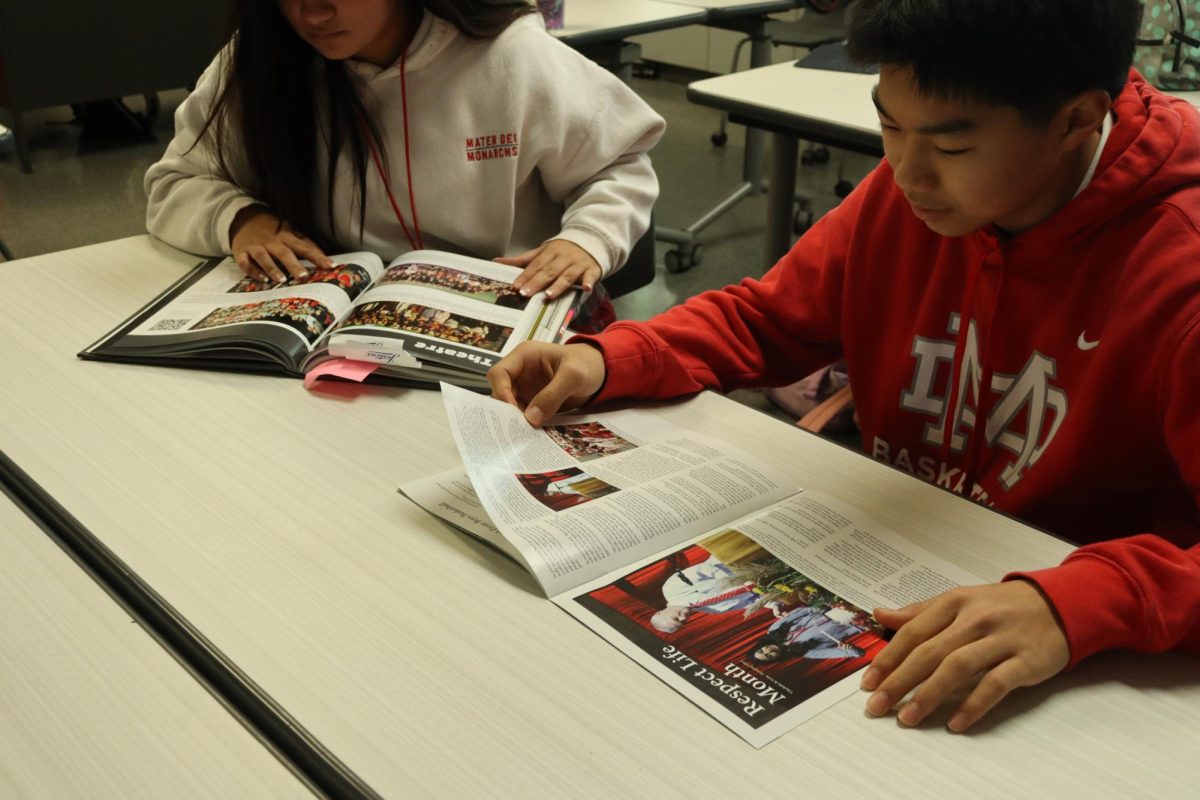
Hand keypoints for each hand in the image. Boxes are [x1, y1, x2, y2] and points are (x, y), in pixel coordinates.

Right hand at [230, 206, 332, 283]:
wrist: (244, 217)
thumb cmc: (273, 230)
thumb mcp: (291, 231)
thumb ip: (307, 244)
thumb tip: (324, 258)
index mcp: (287, 236)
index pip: (305, 247)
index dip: (318, 257)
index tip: (330, 266)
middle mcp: (272, 242)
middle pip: (284, 253)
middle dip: (294, 265)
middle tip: (303, 277)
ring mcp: (256, 247)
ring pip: (264, 257)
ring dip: (272, 268)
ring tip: (282, 280)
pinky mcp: (241, 252)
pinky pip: (246, 263)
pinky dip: (253, 271)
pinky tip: (262, 280)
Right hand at [488, 342, 606, 425]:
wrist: (602, 372)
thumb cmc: (587, 364)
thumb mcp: (573, 376)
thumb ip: (553, 394)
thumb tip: (530, 419)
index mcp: (524, 356)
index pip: (499, 374)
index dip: (501, 392)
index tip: (512, 412)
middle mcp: (520, 372)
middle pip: (501, 392)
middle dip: (507, 411)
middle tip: (516, 430)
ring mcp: (526, 388)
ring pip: (510, 407)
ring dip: (516, 420)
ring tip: (524, 436)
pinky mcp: (534, 402)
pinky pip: (524, 414)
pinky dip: (526, 424)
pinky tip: (532, 435)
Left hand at [495, 239, 601, 299]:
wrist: (591, 240)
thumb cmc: (562, 251)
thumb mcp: (542, 252)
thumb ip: (521, 260)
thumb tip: (496, 262)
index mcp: (549, 252)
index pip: (535, 266)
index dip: (525, 276)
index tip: (515, 286)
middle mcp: (563, 258)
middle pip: (549, 271)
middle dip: (537, 283)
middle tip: (526, 294)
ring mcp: (578, 264)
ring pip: (567, 275)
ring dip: (559, 285)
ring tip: (549, 295)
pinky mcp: (592, 270)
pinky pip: (590, 276)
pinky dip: (589, 282)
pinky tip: (586, 289)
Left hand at [859, 580, 1068, 731]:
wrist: (1060, 604)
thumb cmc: (1002, 605)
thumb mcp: (960, 600)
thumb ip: (920, 611)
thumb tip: (880, 614)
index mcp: (954, 602)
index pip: (912, 632)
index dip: (888, 658)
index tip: (868, 682)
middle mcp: (975, 618)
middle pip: (929, 652)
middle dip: (899, 681)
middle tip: (877, 705)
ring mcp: (1001, 639)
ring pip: (957, 668)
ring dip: (929, 695)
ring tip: (908, 717)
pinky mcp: (1025, 661)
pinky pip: (995, 685)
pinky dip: (973, 705)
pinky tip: (955, 723)